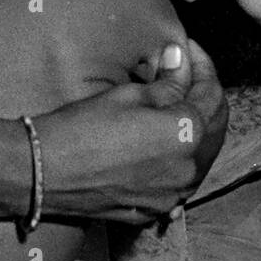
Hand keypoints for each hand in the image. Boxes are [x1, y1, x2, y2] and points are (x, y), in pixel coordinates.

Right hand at [33, 41, 227, 223]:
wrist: (44, 172)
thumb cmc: (83, 127)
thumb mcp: (129, 95)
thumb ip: (167, 82)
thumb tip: (181, 60)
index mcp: (187, 134)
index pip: (212, 93)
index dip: (203, 66)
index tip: (187, 50)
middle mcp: (190, 169)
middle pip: (217, 126)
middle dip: (206, 95)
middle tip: (186, 73)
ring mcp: (174, 195)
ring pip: (202, 155)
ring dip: (198, 127)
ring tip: (178, 103)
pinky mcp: (155, 210)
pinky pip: (181, 179)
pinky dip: (181, 156)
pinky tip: (164, 139)